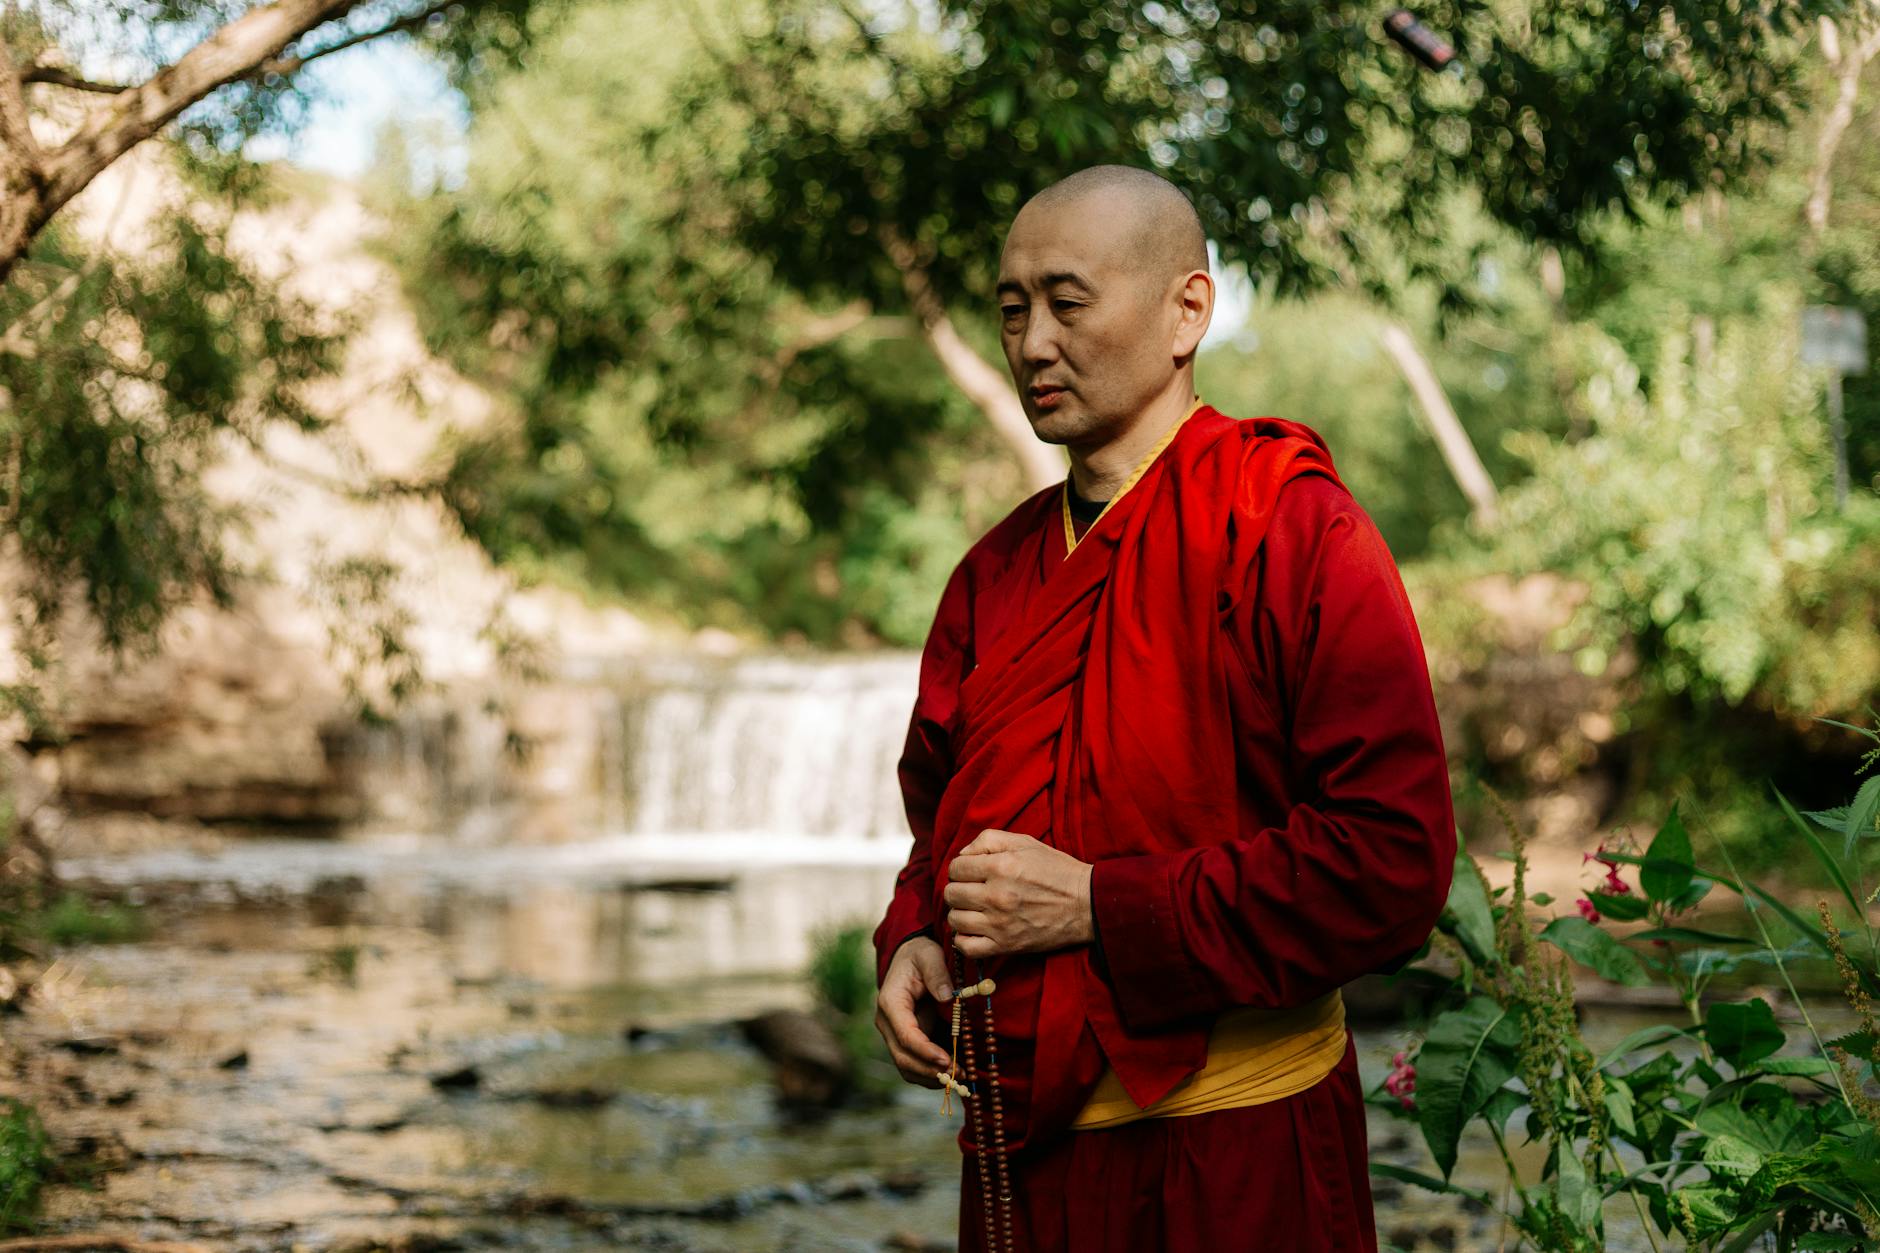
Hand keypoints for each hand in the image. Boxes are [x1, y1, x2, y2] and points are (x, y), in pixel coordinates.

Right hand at [874, 935, 953, 1087]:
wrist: (910, 959)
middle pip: (904, 1058)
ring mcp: (895, 1035)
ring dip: (933, 1077)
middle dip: (931, 1070)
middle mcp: (888, 1023)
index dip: (925, 1052)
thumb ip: (937, 973)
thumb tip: (946, 997)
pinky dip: (933, 1074)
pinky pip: (916, 1066)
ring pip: (908, 1068)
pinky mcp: (906, 1042)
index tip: (948, 1060)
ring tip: (962, 1076)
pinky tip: (955, 1072)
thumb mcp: (929, 955)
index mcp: (891, 1003)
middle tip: (961, 1074)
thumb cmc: (920, 955)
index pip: (906, 1035)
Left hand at [944, 829, 1094, 958]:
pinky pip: (966, 947)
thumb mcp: (1025, 842)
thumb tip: (962, 855)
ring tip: (975, 910)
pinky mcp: (1006, 945)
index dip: (961, 868)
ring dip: (961, 913)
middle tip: (973, 890)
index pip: (956, 867)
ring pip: (955, 920)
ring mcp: (1000, 923)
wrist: (1087, 904)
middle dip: (958, 889)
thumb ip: (988, 840)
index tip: (972, 873)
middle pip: (951, 893)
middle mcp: (997, 895)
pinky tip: (975, 930)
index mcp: (1001, 866)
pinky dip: (964, 940)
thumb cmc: (1055, 870)